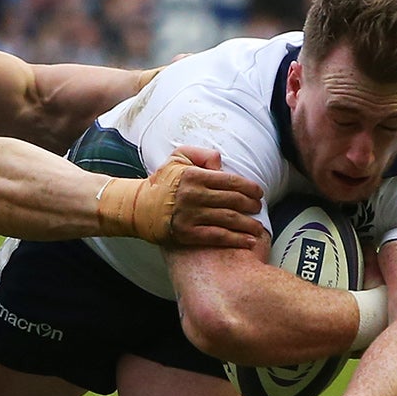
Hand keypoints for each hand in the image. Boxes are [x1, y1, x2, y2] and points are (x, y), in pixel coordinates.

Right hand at [133, 146, 263, 246]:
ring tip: (258, 227)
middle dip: (251, 205)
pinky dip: (235, 239)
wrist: (137, 207)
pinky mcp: (186, 233)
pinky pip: (217, 236)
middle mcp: (193, 195)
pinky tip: (248, 241)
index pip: (231, 181)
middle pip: (233, 200)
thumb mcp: (177, 158)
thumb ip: (202, 154)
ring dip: (248, 224)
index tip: (259, 193)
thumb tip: (221, 162)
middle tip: (259, 208)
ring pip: (228, 220)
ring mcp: (190, 216)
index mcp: (194, 175)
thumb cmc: (161, 182)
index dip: (250, 188)